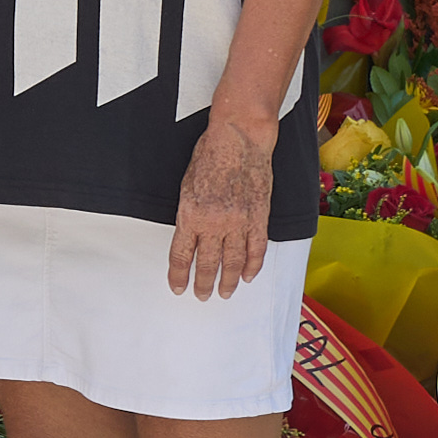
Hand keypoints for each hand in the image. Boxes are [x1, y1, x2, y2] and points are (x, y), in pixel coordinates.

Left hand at [168, 112, 271, 300]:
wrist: (239, 140)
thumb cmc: (210, 155)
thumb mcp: (187, 185)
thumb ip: (189, 213)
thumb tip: (189, 234)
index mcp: (191, 215)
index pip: (181, 255)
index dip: (178, 275)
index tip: (178, 287)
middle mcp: (214, 223)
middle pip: (207, 263)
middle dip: (203, 284)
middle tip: (202, 296)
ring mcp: (239, 222)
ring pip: (233, 261)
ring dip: (228, 281)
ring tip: (224, 293)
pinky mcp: (259, 217)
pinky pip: (256, 249)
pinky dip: (252, 266)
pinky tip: (247, 276)